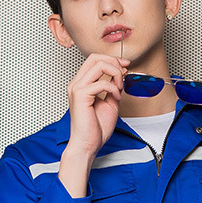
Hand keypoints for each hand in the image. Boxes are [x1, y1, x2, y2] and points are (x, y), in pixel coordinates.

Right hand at [59, 53, 129, 197]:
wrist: (87, 145)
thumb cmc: (94, 129)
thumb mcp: (109, 103)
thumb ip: (113, 88)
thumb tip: (121, 75)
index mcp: (81, 84)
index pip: (95, 60)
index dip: (112, 60)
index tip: (125, 68)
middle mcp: (76, 84)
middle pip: (95, 57)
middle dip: (114, 62)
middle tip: (124, 73)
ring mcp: (77, 89)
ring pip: (99, 64)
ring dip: (115, 73)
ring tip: (119, 88)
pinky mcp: (80, 96)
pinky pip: (102, 82)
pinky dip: (113, 88)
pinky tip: (116, 98)